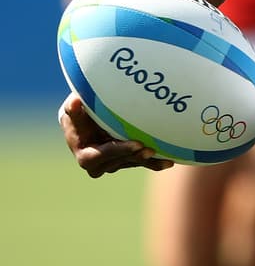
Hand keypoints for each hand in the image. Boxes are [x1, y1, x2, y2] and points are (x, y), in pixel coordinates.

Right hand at [58, 93, 173, 177]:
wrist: (86, 120)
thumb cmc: (79, 112)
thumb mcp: (73, 109)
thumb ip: (73, 108)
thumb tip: (75, 102)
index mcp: (85, 154)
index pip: (100, 156)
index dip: (118, 150)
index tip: (136, 144)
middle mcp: (99, 163)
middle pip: (119, 161)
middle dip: (135, 156)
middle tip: (151, 149)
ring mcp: (114, 163)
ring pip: (132, 163)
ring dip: (148, 160)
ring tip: (164, 156)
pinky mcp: (126, 159)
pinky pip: (141, 163)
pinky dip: (155, 162)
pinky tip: (169, 162)